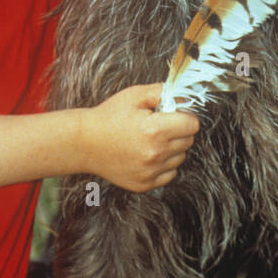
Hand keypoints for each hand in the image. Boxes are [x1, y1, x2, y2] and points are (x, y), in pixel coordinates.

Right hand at [80, 83, 199, 191]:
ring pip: (180, 157)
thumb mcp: (134, 95)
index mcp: (155, 130)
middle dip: (178, 131)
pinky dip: (163, 164)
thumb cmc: (109, 116)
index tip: (172, 115)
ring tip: (149, 140)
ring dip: (171, 148)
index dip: (184, 117)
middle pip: (188, 141)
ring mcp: (150, 172)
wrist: (84, 143)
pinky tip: (145, 154)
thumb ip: (163, 92)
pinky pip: (170, 173)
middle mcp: (155, 153)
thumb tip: (186, 96)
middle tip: (157, 126)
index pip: (193, 124)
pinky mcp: (145, 184)